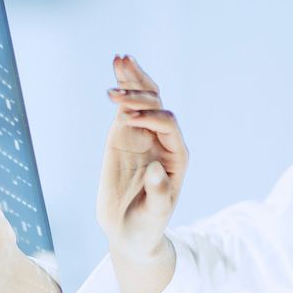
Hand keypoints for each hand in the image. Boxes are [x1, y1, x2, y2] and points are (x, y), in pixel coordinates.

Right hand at [97, 55, 188, 261]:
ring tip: (119, 60)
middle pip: (157, 104)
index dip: (150, 118)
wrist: (130, 232)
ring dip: (132, 80)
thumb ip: (159, 194)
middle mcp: (163, 140)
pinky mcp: (123, 136)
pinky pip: (125, 108)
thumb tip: (157, 170)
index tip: (128, 120)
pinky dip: (122, 90)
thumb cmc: (147, 225)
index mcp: (176, 155)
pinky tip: (116, 72)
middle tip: (121, 79)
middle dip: (141, 91)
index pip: (168, 125)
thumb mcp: (155, 214)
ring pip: (143, 100)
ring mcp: (143, 135)